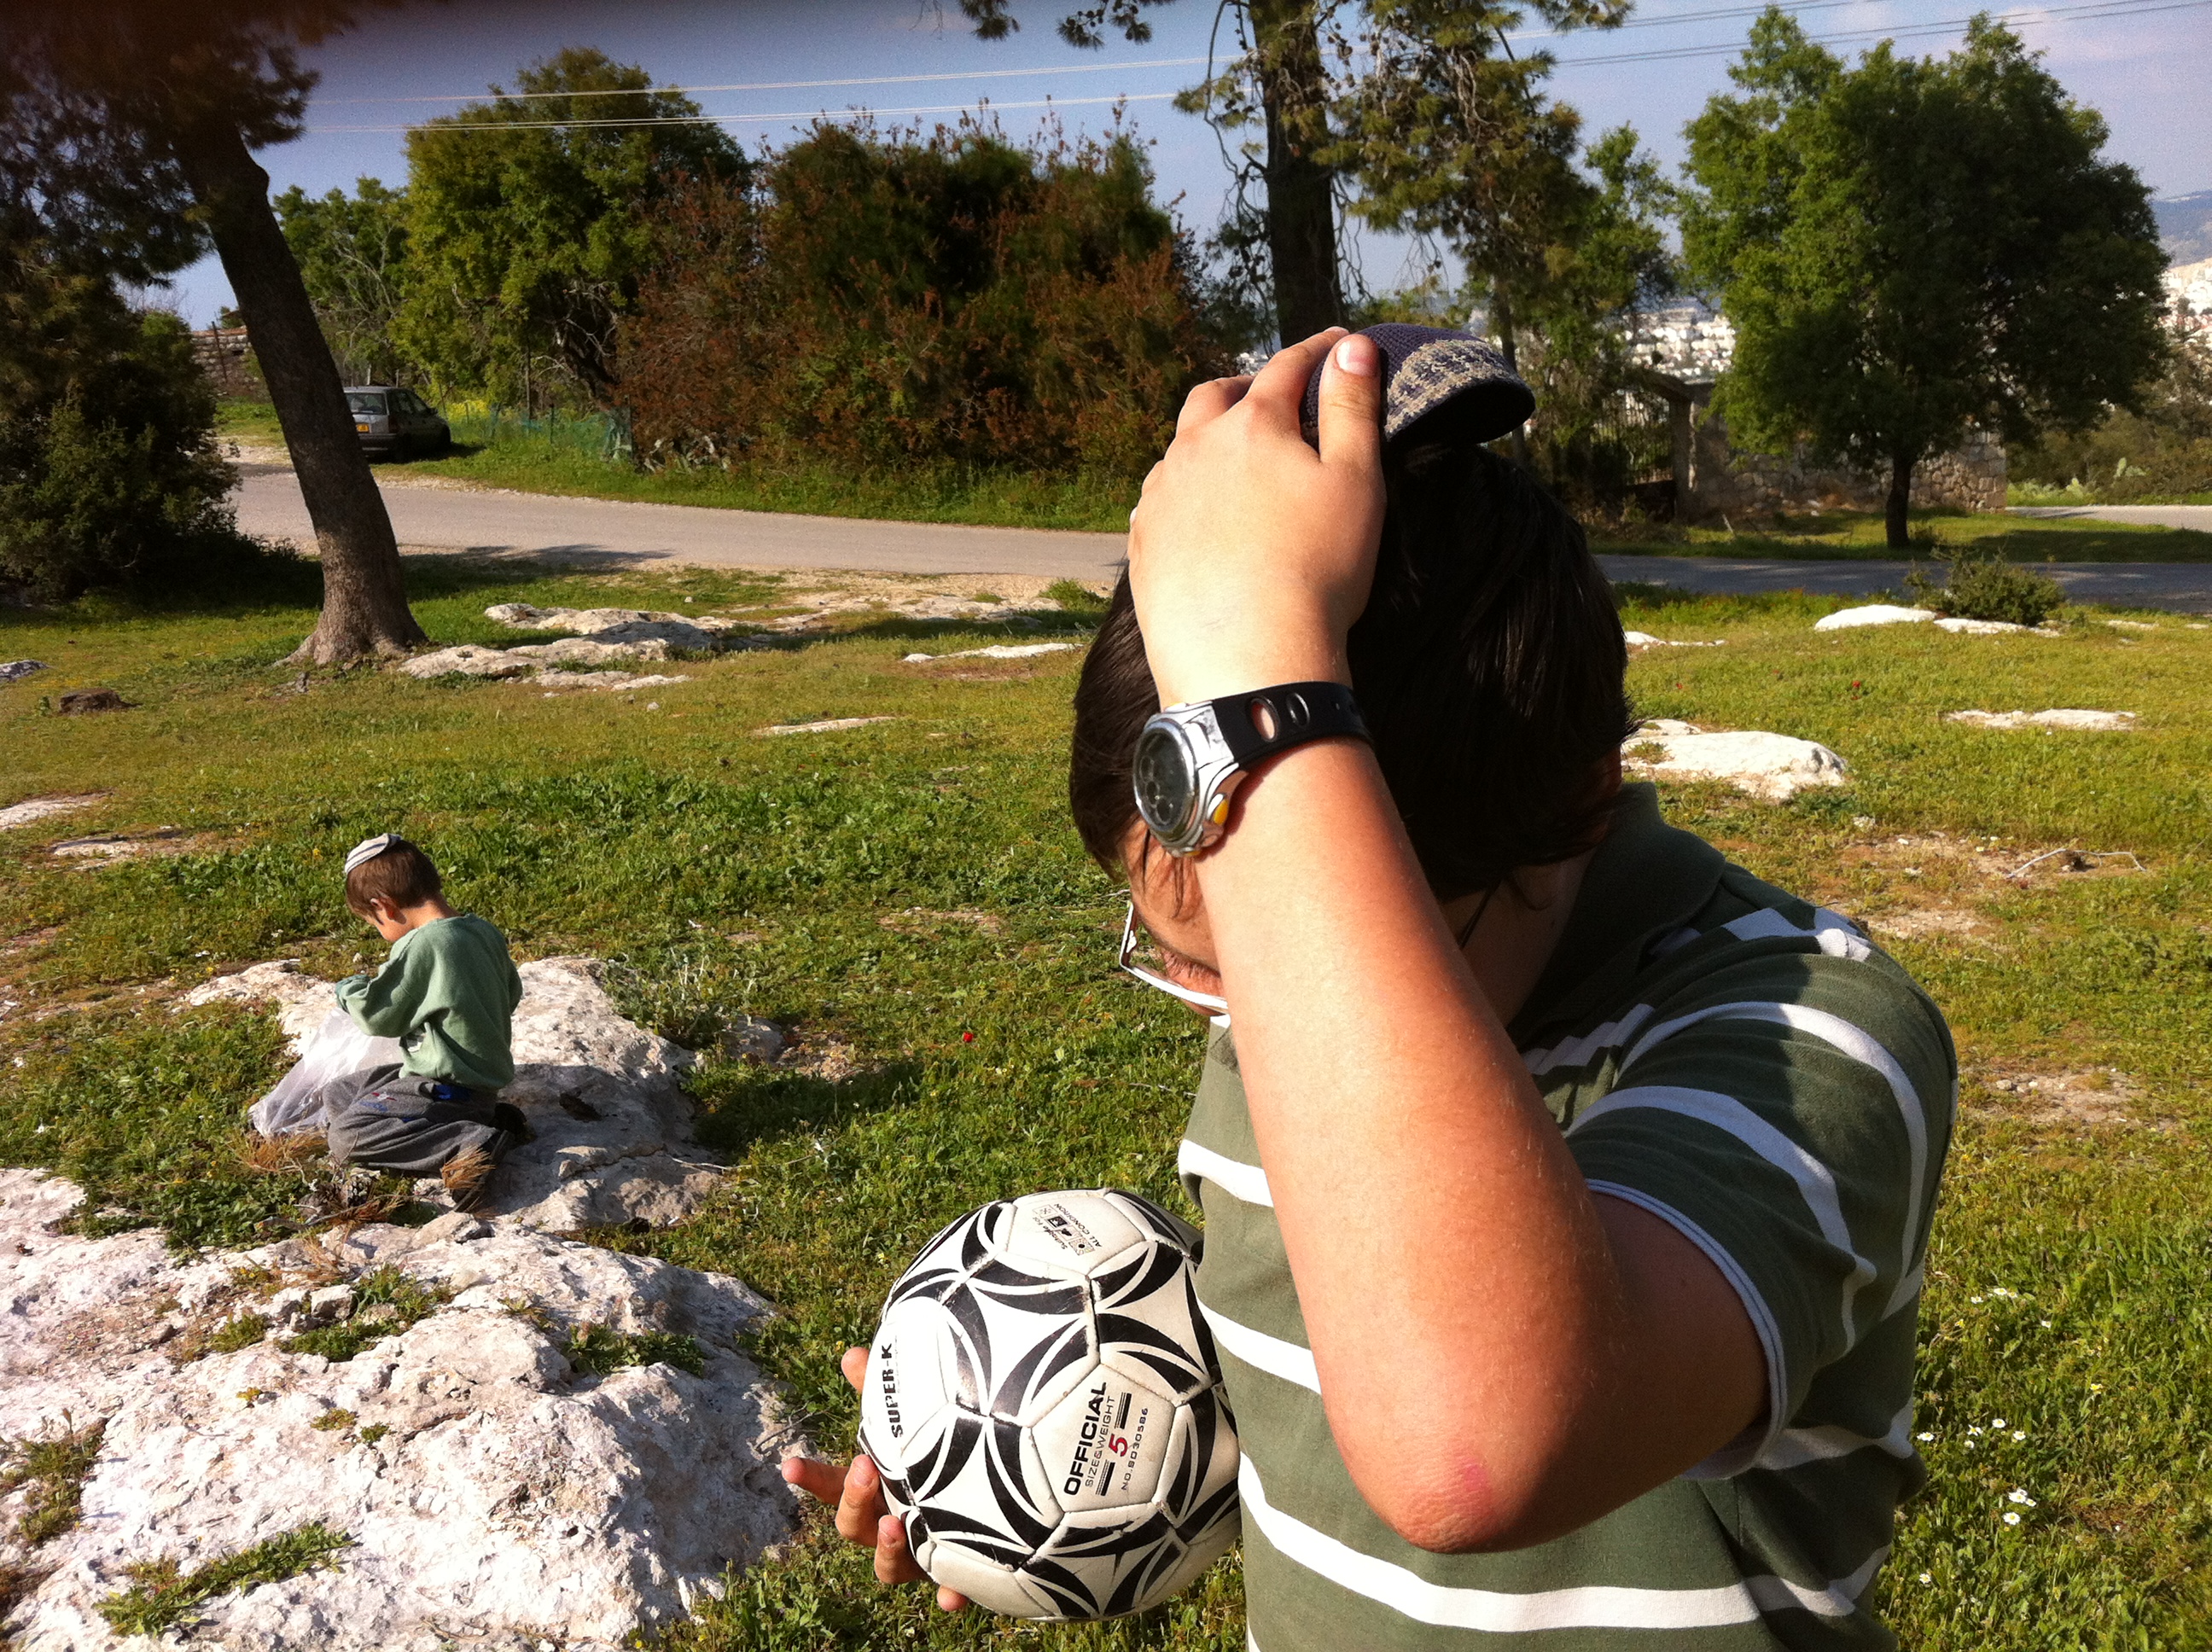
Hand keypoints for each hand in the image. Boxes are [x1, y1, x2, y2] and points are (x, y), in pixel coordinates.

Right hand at [778, 1345, 971, 1612]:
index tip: (789, 1464)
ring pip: (886, 1567)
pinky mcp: (948, 1574)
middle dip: (853, 1500)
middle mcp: (885, 1523)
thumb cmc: (933, 1460)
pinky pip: (946, 1591)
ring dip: (887, 1550)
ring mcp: (914, 1553)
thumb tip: (853, 1353)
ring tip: (898, 1524)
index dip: (811, 1476)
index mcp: (872, 1490)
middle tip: (865, 1470)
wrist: (988, 1499)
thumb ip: (881, 1394)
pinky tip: (953, 1595)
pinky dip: (948, 1594)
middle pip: (852, 1525)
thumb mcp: (908, 1426)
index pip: (833, 1484)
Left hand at [1126, 329, 1385, 707]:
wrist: (1249, 661)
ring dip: (1206, 441)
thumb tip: (1354, 348)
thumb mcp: (1355, 482)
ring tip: (1231, 457)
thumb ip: (1353, 407)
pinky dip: (1182, 493)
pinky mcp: (1143, 546)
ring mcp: (1160, 499)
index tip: (1339, 344)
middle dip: (1246, 386)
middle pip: (1215, 397)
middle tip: (1269, 393)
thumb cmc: (1317, 570)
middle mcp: (1193, 451)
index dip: (1318, 352)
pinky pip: (1158, 503)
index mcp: (1251, 425)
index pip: (1288, 368)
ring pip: (1179, 449)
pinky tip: (1198, 515)